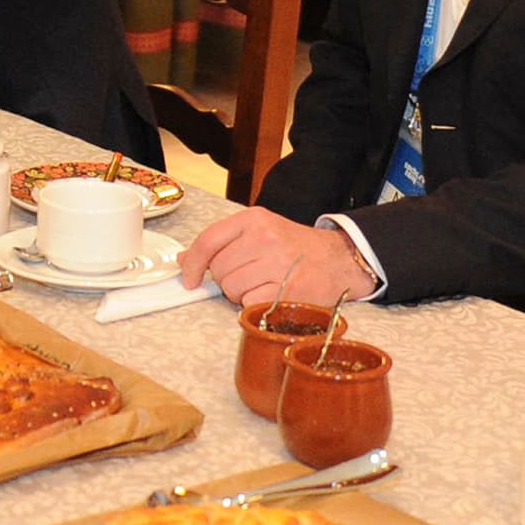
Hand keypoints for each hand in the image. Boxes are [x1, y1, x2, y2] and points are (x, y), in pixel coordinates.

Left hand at [178, 205, 378, 307]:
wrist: (340, 260)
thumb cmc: (296, 248)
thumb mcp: (260, 231)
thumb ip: (222, 243)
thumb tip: (184, 260)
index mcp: (254, 219)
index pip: (208, 240)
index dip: (193, 263)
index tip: (190, 278)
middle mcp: (265, 237)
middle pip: (220, 269)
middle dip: (227, 279)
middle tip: (249, 276)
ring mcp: (277, 263)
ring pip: (232, 288)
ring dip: (241, 294)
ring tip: (263, 284)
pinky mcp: (288, 290)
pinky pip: (249, 304)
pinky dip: (254, 305)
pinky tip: (270, 296)